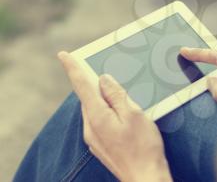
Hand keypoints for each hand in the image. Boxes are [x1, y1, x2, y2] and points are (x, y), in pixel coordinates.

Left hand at [58, 52, 171, 181]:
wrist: (145, 177)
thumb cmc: (143, 147)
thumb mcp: (133, 114)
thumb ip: (117, 95)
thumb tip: (104, 80)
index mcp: (97, 116)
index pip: (81, 86)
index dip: (72, 68)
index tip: (63, 55)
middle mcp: (90, 127)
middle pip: (88, 97)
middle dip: (94, 83)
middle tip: (107, 73)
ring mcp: (94, 137)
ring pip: (94, 109)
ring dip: (103, 98)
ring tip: (121, 95)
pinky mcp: (101, 144)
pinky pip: (99, 120)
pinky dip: (106, 111)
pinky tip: (121, 114)